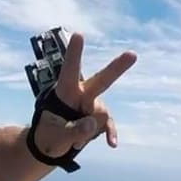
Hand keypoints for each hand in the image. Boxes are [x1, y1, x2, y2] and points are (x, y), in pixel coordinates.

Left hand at [32, 32, 135, 156]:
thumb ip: (74, 131)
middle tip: (132, 55)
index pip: (70, 71)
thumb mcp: (56, 138)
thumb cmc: (48, 137)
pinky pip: (108, 124)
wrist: (50, 146)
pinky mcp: (98, 118)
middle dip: (116, 69)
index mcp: (64, 93)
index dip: (75, 54)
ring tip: (73, 141)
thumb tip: (92, 123)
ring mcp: (91, 106)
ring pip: (101, 114)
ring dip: (91, 129)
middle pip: (101, 81)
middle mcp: (81, 95)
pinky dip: (109, 133)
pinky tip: (111, 143)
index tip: (78, 34)